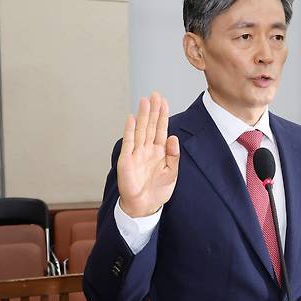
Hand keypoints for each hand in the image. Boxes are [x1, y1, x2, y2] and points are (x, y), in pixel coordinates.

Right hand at [117, 92, 179, 217]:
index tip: (164, 101)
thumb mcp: (172, 173)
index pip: (161, 129)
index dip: (162, 115)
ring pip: (140, 130)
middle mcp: (147, 149)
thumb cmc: (158, 191)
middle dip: (153, 110)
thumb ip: (173, 156)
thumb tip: (173, 137)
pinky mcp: (127, 160)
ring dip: (142, 115)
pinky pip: (129, 142)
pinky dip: (130, 130)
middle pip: (151, 126)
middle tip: (155, 94)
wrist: (144, 206)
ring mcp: (136, 153)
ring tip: (144, 100)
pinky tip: (132, 119)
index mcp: (159, 152)